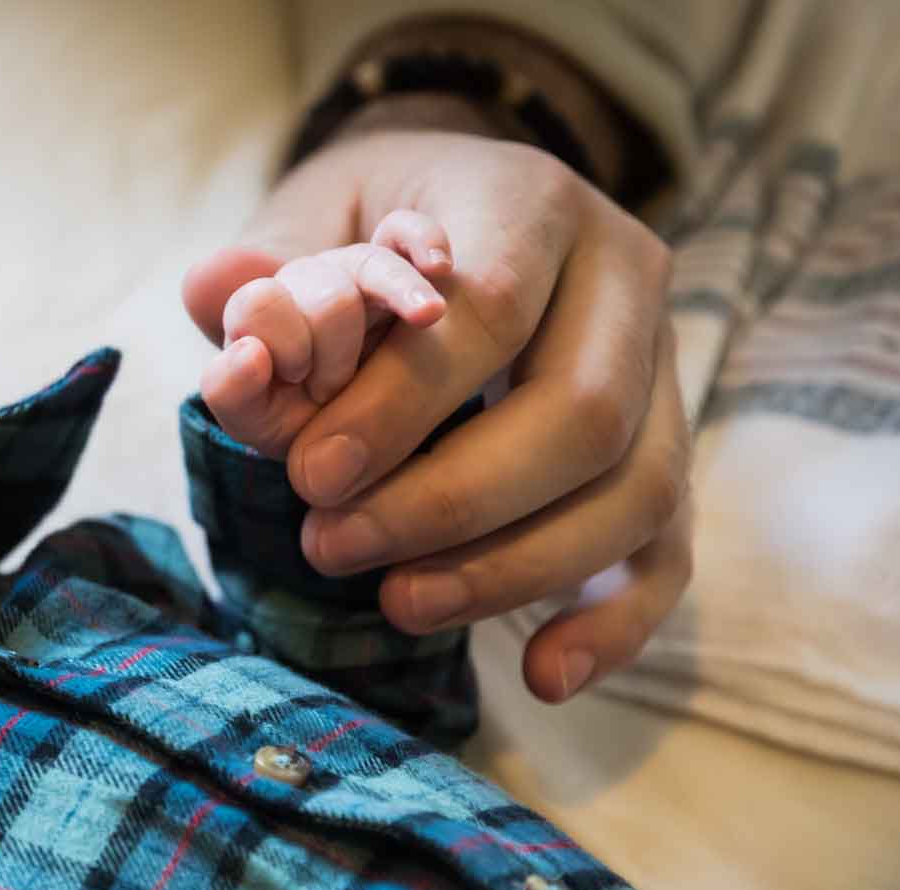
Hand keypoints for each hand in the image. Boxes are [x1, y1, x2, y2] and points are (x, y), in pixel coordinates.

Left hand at [183, 130, 691, 704]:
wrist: (444, 218)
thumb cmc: (365, 230)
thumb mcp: (304, 222)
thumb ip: (262, 276)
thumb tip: (230, 316)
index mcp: (532, 204)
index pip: (492, 305)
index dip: (401, 403)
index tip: (306, 477)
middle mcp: (623, 281)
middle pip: (584, 410)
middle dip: (451, 501)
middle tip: (331, 546)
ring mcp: (663, 373)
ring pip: (635, 489)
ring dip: (512, 569)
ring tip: (396, 605)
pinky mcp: (666, 453)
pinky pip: (669, 550)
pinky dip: (613, 625)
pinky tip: (541, 676)